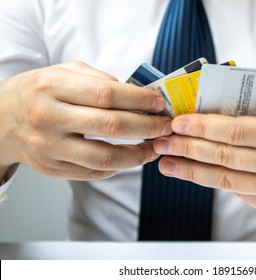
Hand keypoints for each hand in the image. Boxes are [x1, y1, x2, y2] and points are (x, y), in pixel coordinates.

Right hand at [0, 61, 171, 179]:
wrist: (0, 120)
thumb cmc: (38, 92)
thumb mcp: (63, 72)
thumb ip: (98, 79)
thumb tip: (137, 95)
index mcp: (52, 87)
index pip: (106, 95)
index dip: (139, 100)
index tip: (159, 103)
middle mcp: (48, 118)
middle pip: (110, 127)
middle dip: (147, 127)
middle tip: (166, 126)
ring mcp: (49, 148)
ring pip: (105, 158)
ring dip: (138, 155)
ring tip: (154, 147)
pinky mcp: (52, 169)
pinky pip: (94, 173)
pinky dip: (119, 167)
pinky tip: (131, 157)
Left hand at [153, 111, 255, 215]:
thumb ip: (246, 119)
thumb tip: (201, 117)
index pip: (235, 132)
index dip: (202, 128)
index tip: (176, 123)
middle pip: (225, 157)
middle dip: (187, 149)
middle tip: (162, 142)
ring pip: (225, 180)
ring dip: (190, 170)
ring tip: (166, 162)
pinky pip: (237, 191)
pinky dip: (211, 180)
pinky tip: (192, 172)